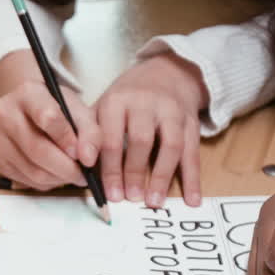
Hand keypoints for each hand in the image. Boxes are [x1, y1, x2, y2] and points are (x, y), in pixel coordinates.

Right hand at [0, 51, 98, 190]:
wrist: (30, 112)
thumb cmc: (57, 109)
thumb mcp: (78, 110)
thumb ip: (90, 132)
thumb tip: (88, 160)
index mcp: (28, 93)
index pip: (48, 118)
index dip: (68, 140)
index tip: (82, 154)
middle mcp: (5, 114)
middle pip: (38, 150)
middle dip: (67, 168)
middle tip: (83, 174)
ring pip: (33, 171)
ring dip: (59, 179)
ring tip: (72, 174)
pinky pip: (27, 181)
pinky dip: (47, 183)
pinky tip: (55, 173)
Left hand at [93, 53, 205, 207]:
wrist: (168, 72)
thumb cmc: (129, 98)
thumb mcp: (104, 105)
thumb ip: (91, 132)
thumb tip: (81, 166)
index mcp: (118, 101)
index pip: (111, 137)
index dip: (108, 166)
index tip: (107, 191)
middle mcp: (146, 104)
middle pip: (141, 141)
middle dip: (133, 172)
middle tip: (129, 198)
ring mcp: (172, 112)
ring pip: (170, 146)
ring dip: (161, 176)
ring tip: (153, 201)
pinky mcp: (192, 123)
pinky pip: (193, 152)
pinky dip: (193, 178)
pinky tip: (192, 199)